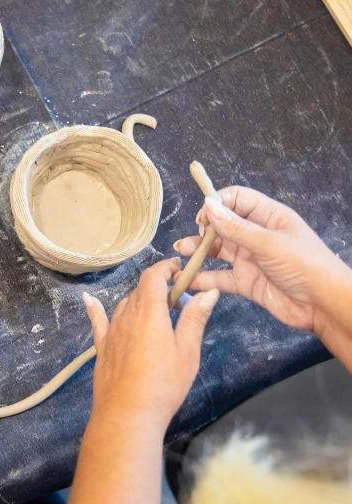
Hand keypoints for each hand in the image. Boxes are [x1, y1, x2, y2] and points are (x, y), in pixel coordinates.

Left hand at [83, 258, 218, 429]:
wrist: (127, 414)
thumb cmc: (163, 383)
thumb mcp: (187, 351)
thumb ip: (195, 319)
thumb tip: (208, 292)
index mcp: (149, 311)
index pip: (153, 276)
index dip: (165, 267)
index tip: (179, 269)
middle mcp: (127, 315)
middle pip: (141, 290)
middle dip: (159, 287)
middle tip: (179, 300)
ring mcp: (112, 331)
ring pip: (125, 305)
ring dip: (141, 301)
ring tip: (157, 311)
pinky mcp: (102, 347)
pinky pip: (98, 321)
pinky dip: (95, 308)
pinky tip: (89, 299)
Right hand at [175, 185, 348, 332]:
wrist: (323, 304)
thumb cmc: (304, 265)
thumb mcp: (269, 243)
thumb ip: (236, 227)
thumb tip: (209, 206)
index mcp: (267, 215)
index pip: (235, 199)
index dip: (217, 203)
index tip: (203, 217)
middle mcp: (256, 234)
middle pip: (223, 224)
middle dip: (204, 228)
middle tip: (195, 237)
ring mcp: (249, 258)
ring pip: (218, 250)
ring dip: (198, 251)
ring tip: (179, 252)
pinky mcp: (245, 281)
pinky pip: (219, 277)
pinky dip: (204, 278)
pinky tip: (187, 279)